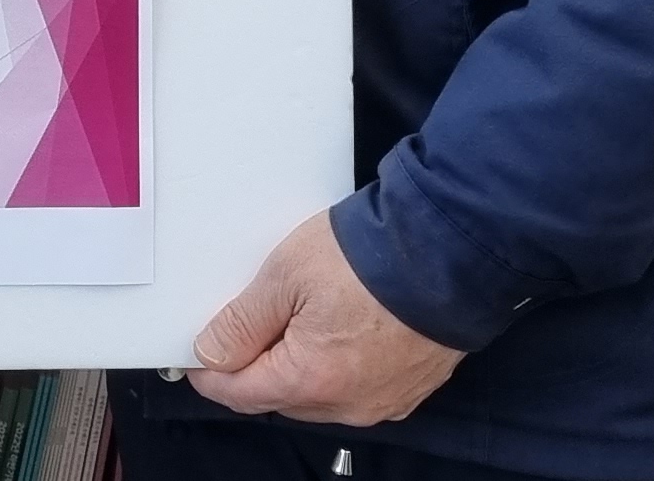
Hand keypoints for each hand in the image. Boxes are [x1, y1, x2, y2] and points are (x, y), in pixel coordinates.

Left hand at [186, 211, 463, 426]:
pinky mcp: (410, 385)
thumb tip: (211, 353)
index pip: (240, 394)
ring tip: (303, 310)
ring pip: (320, 392)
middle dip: (259, 363)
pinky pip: (357, 383)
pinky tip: (342, 321)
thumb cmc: (373, 258)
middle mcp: (348, 404)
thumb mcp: (286, 275)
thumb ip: (243, 321)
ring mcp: (383, 399)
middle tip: (253, 316)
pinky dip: (340, 361)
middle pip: (280, 394)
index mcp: (310, 381)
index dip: (213, 371)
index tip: (200, 351)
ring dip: (302, 362)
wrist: (453, 250)